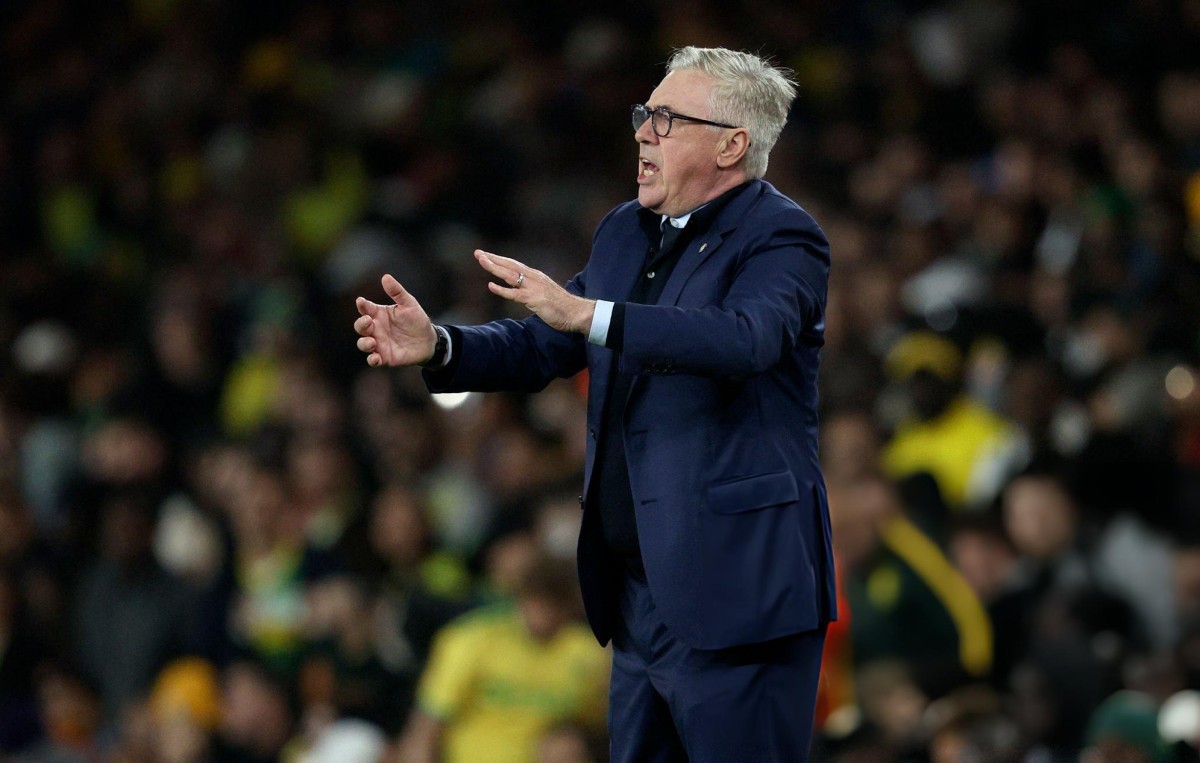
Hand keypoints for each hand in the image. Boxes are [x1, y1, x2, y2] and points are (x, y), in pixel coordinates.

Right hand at [353, 274, 436, 366]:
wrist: (429, 340)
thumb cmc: (417, 320)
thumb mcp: (409, 304)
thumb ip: (397, 292)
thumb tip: (385, 277)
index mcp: (379, 314)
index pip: (365, 308)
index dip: (362, 304)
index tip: (361, 301)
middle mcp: (376, 329)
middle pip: (360, 327)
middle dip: (361, 324)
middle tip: (368, 322)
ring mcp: (379, 344)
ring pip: (363, 344)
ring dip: (364, 343)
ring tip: (372, 342)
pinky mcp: (385, 357)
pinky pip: (373, 360)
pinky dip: (372, 360)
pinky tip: (375, 358)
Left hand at [474, 250, 594, 333]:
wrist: (577, 312)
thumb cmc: (562, 306)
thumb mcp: (544, 294)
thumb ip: (532, 290)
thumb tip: (521, 291)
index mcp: (536, 276)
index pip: (514, 265)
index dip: (499, 260)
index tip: (486, 255)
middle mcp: (534, 278)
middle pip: (510, 265)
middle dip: (493, 258)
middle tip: (477, 253)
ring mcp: (534, 288)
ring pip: (510, 275)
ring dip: (495, 268)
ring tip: (482, 261)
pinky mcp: (534, 299)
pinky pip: (514, 294)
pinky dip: (502, 290)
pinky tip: (491, 286)